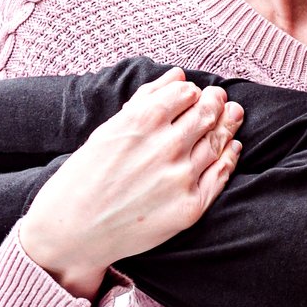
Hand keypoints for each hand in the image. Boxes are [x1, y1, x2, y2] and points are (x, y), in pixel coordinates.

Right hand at [19, 74, 242, 299]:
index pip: (184, 92)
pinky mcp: (190, 206)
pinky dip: (230, 156)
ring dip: (227, 125)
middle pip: (206, 114)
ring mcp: (180, 178)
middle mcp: (165, 147)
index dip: (192, 91)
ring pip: (217, 142)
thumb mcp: (108, 130)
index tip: (193, 93)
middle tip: (219, 99)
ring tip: (232, 115)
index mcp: (140, 121)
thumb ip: (146, 100)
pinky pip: (220, 175)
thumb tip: (178, 75)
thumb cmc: (85, 177)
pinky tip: (233, 146)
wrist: (74, 231)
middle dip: (215, 102)